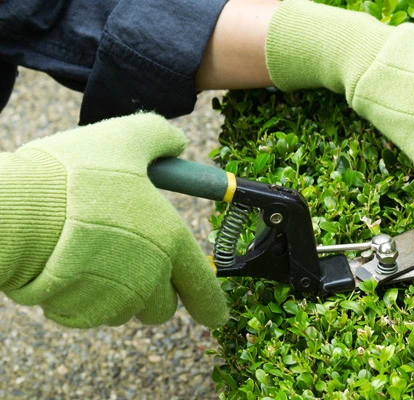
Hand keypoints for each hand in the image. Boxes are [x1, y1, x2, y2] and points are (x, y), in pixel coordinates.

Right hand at [0, 114, 227, 327]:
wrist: (17, 211)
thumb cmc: (75, 174)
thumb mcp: (126, 138)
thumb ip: (159, 138)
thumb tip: (175, 143)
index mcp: (171, 243)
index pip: (204, 288)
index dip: (211, 304)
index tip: (215, 316)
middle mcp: (150, 279)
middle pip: (162, 306)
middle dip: (152, 293)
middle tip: (128, 262)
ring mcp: (113, 300)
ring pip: (124, 310)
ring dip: (114, 293)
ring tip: (88, 256)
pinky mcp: (78, 312)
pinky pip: (86, 312)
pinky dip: (79, 297)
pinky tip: (63, 268)